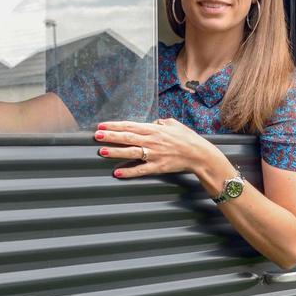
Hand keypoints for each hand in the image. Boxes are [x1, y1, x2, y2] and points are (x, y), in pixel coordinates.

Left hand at [94, 117, 215, 178]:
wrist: (199, 154)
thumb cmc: (187, 138)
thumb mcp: (174, 124)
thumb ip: (160, 122)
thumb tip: (152, 123)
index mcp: (154, 129)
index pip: (130, 126)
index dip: (114, 125)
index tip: (102, 125)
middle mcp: (152, 141)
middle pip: (127, 137)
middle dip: (110, 136)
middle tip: (96, 136)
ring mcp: (154, 154)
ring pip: (131, 152)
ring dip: (115, 152)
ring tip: (101, 151)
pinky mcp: (158, 167)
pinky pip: (140, 170)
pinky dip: (129, 171)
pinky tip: (117, 172)